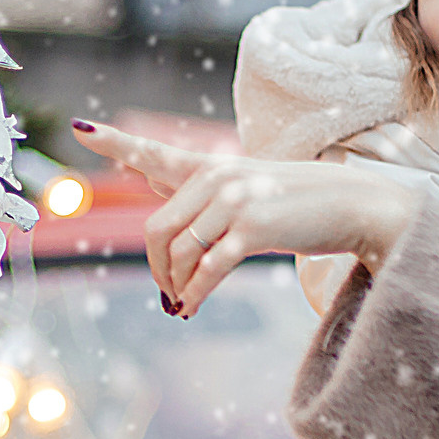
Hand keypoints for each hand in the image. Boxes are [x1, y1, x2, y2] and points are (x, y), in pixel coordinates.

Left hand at [70, 120, 418, 315]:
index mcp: (212, 169)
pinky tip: (192, 309)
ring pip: (178, 253)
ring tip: (185, 303)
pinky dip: (195, 294)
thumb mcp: (249, 190)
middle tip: (168, 292)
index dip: (116, 142)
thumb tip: (157, 198)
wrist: (356, 206)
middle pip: (157, 230)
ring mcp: (235, 201)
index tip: (82, 130)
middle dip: (157, 268)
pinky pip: (207, 270)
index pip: (155, 153)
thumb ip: (203, 194)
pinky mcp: (253, 229)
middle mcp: (218, 178)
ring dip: (176, 286)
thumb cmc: (301, 205)